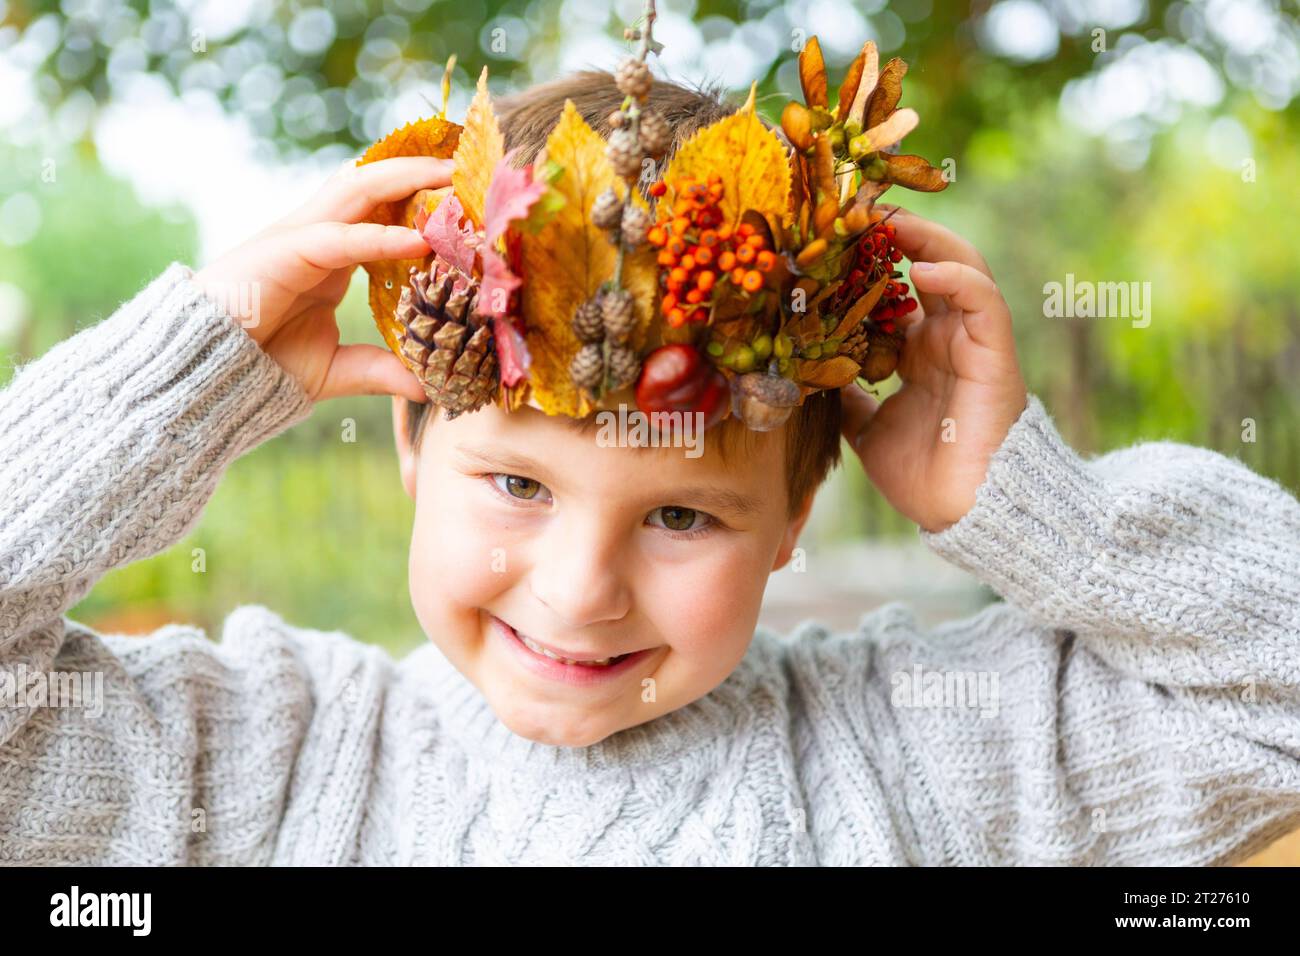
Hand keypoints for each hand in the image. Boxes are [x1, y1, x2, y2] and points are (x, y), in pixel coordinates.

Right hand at [193, 156, 448, 402]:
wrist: (204, 375)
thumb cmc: (262, 365)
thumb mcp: (336, 370)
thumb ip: (380, 371)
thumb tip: (427, 386)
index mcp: (332, 255)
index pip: (381, 209)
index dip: (421, 198)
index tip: (468, 198)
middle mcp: (318, 236)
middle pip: (373, 183)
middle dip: (420, 171)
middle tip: (468, 169)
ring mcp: (298, 238)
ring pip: (357, 189)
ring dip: (405, 179)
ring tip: (452, 179)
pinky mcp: (282, 254)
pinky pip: (338, 238)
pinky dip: (379, 236)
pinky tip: (418, 239)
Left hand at [839, 207, 1027, 533]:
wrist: (966, 511)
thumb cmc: (924, 476)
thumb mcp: (867, 430)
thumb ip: (847, 398)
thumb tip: (807, 379)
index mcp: (918, 353)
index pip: (892, 291)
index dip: (864, 264)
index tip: (829, 241)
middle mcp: (945, 338)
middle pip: (924, 263)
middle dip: (892, 234)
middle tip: (854, 211)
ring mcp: (971, 340)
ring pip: (958, 266)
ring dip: (925, 237)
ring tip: (887, 219)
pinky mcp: (993, 350)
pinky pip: (981, 299)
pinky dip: (955, 276)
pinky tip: (921, 267)